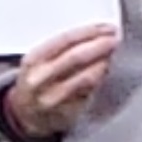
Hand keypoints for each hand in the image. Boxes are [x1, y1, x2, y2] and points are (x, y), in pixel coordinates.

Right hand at [3, 24, 118, 139]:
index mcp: (32, 61)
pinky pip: (89, 93)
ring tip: (111, 56)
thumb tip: (96, 34)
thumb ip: (62, 48)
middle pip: (75, 58)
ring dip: (103, 64)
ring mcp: (51, 98)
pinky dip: (100, 80)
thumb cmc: (39, 81)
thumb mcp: (40, 61)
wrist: (27, 114)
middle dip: (99, 46)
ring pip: (85, 78)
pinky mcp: (65, 112)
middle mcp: (39, 80)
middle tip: (114, 40)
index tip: (107, 27)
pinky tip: (104, 72)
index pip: (64, 40)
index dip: (89, 32)